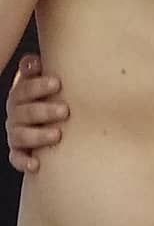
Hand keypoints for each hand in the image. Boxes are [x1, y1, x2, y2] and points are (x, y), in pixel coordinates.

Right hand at [6, 54, 66, 172]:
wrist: (53, 118)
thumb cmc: (55, 93)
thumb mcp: (49, 79)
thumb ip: (40, 69)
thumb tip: (33, 61)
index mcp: (22, 93)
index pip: (24, 88)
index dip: (38, 85)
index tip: (57, 83)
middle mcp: (16, 113)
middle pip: (24, 112)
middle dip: (43, 111)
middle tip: (65, 111)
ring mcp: (16, 132)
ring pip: (20, 135)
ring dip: (37, 135)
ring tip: (57, 135)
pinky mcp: (19, 151)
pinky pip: (17, 157)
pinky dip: (24, 161)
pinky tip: (36, 164)